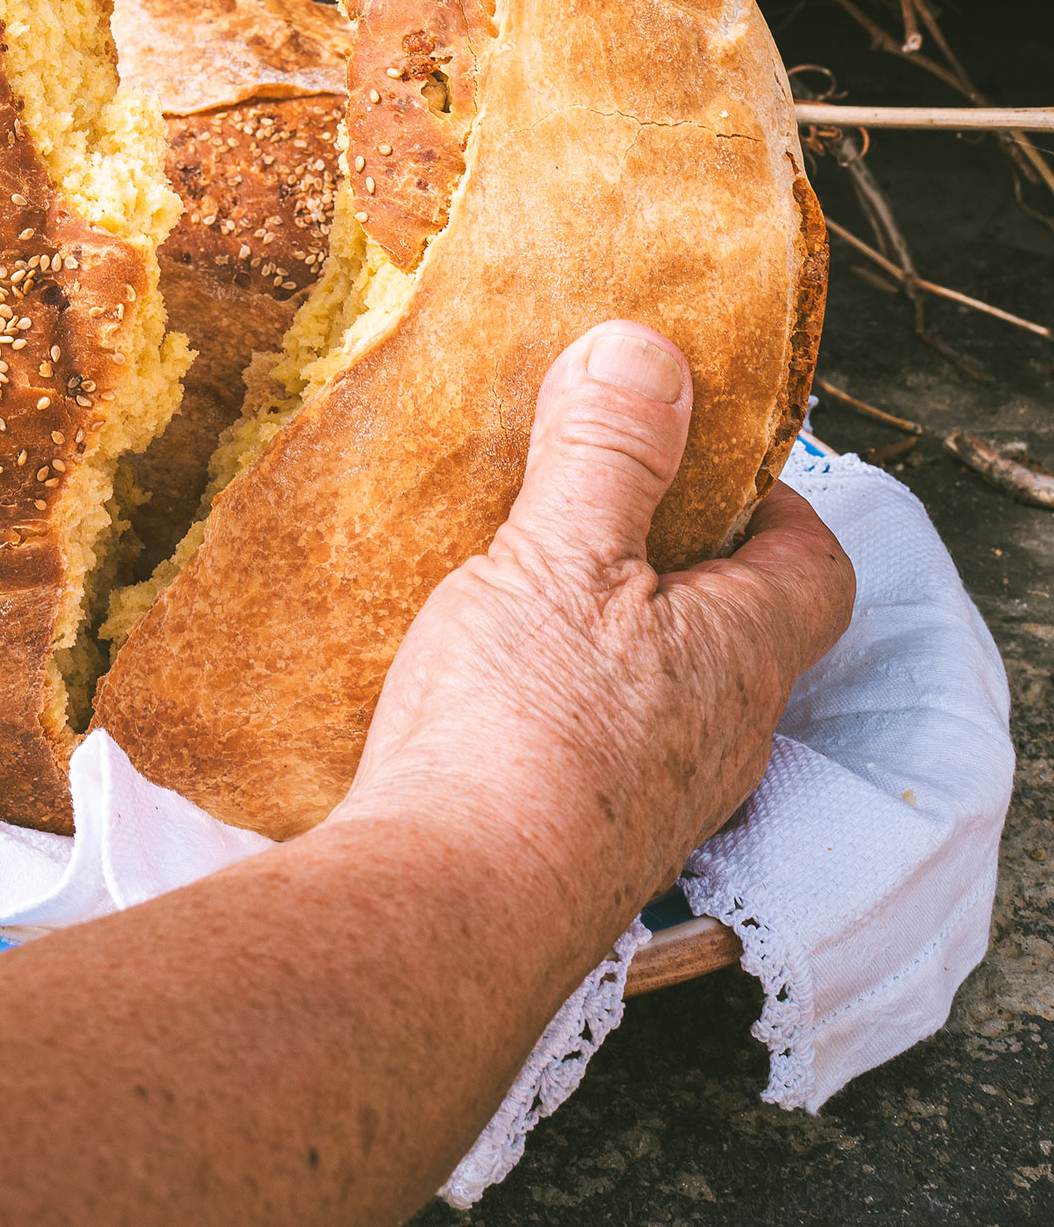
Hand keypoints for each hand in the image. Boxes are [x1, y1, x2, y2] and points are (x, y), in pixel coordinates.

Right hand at [341, 321, 855, 948]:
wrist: (451, 909)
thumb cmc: (526, 730)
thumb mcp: (561, 553)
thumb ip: (609, 453)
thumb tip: (649, 355)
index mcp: (743, 655)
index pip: (814, 566)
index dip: (772, 500)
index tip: (699, 447)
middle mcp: (718, 738)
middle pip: (732, 625)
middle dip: (669, 554)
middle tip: (590, 493)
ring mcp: (649, 799)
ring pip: (654, 687)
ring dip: (603, 628)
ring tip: (516, 573)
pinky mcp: (573, 837)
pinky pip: (587, 742)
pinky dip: (548, 693)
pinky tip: (474, 673)